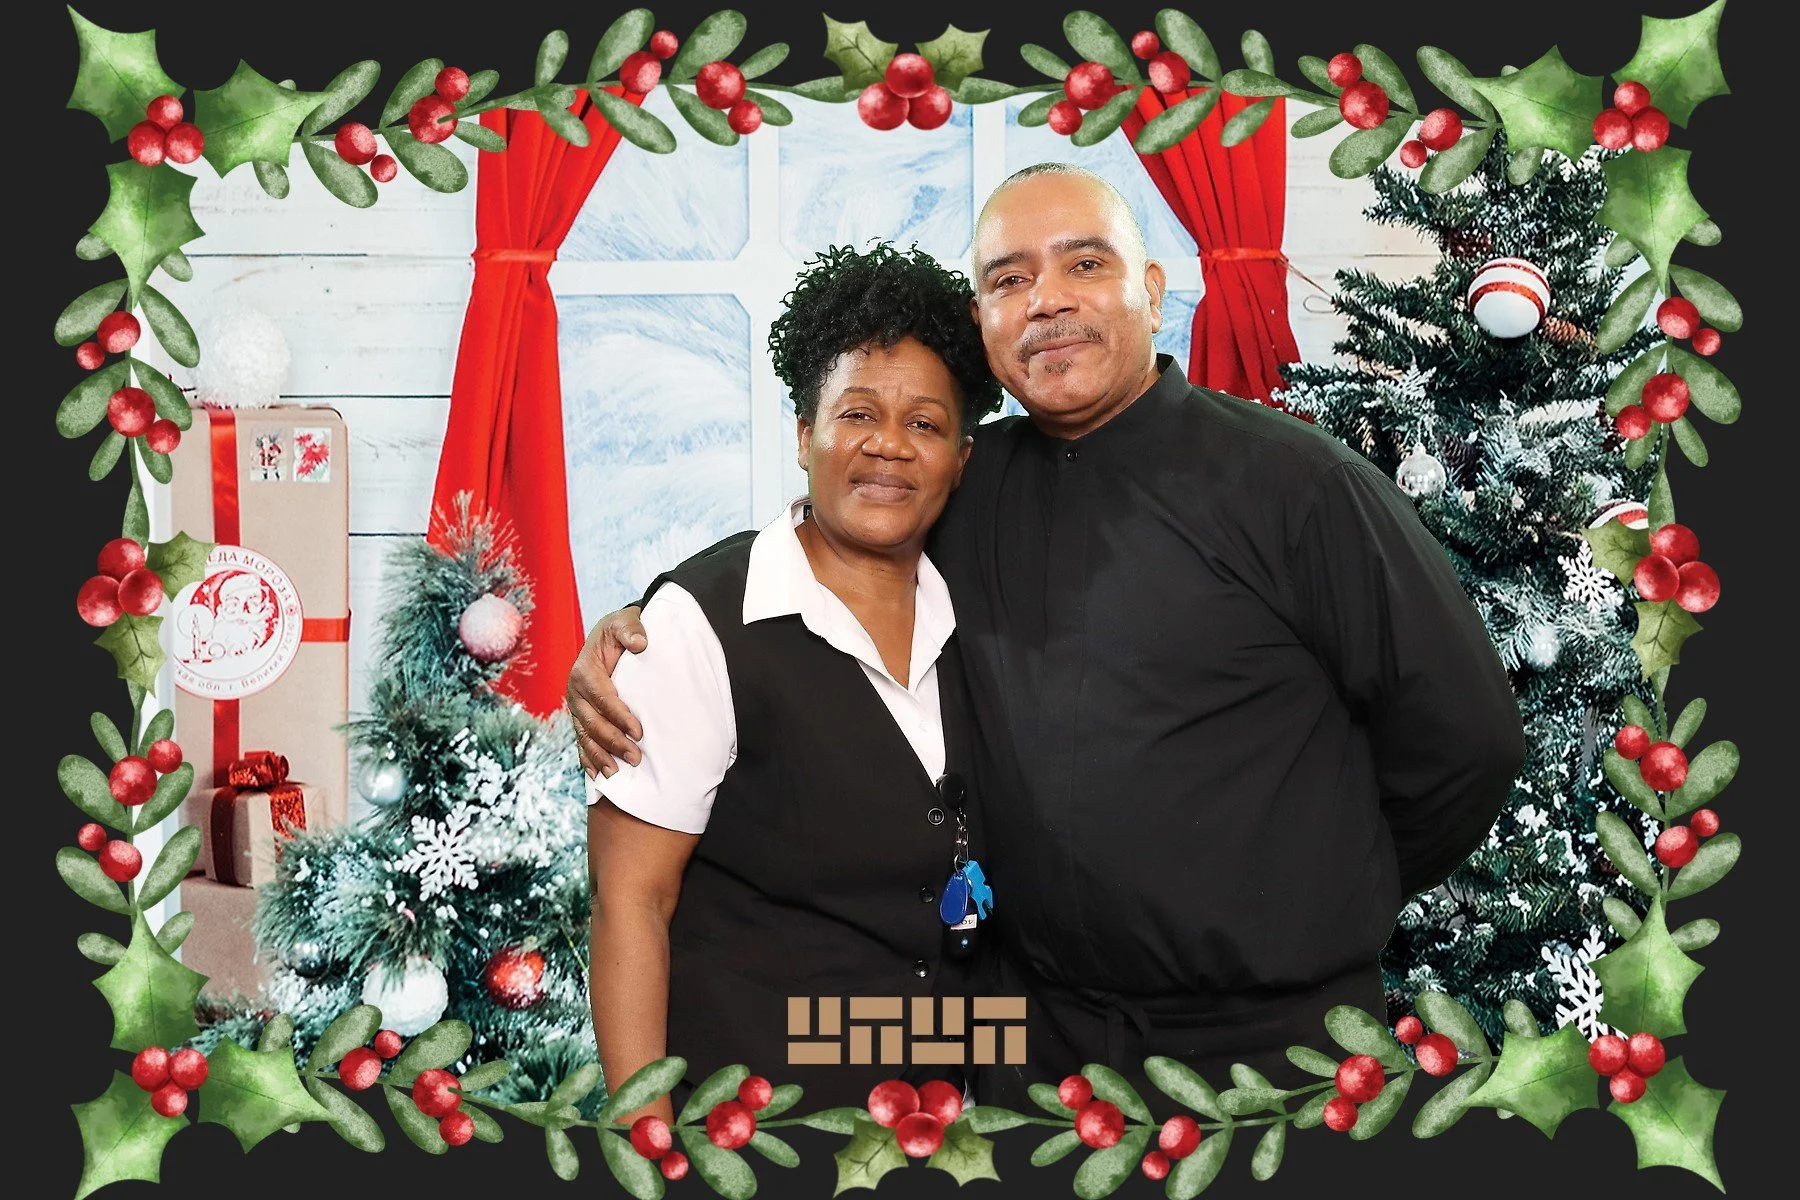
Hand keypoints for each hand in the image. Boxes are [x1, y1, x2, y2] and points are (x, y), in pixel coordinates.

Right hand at [566, 606, 647, 776]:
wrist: (609, 637)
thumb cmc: (619, 630)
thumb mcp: (624, 621)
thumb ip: (631, 629)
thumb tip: (640, 643)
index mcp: (584, 671)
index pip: (602, 698)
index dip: (619, 716)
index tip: (639, 731)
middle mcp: (575, 692)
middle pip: (593, 722)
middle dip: (613, 742)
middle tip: (635, 758)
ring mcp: (576, 707)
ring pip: (585, 736)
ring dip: (600, 756)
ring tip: (615, 773)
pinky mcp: (580, 717)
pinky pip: (581, 741)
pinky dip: (587, 759)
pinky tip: (596, 776)